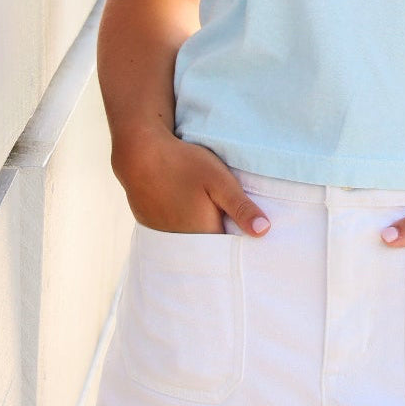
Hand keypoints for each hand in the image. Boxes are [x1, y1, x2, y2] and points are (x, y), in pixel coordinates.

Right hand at [111, 128, 270, 236]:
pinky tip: (186, 209)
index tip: (250, 234)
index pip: (228, 252)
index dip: (240, 243)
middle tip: (231, 220)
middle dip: (222, 239)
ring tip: (207, 213)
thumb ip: (241, 208)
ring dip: (201, 231)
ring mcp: (164, 235)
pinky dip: (183, 225)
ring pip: (191, 239)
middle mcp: (182, 242)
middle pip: (209, 248)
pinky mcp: (152, 225)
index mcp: (203, 234)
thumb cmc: (183, 164)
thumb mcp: (220, 181)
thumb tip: (264, 232)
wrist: (140, 153)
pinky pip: (174, 232)